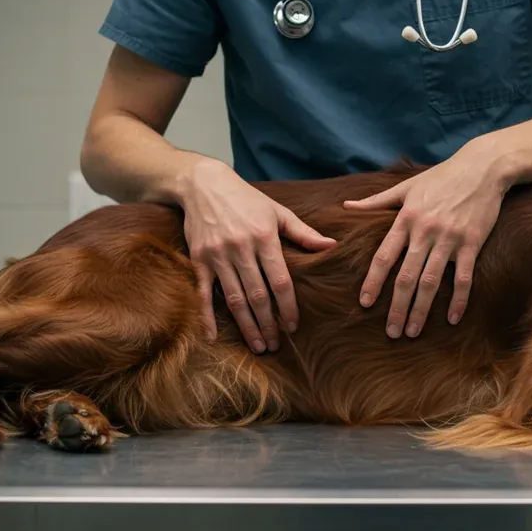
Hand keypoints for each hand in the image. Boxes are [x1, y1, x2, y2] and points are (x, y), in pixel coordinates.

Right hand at [179, 160, 335, 352]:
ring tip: (257, 346)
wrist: (203, 184)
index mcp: (264, 237)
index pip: (281, 281)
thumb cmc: (246, 199)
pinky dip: (207, 317)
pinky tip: (213, 337)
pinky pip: (203, 293)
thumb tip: (332, 246)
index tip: (293, 326)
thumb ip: (304, 232)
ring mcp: (218, 256)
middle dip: (268, 324)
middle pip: (258, 296)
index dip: (288, 307)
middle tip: (275, 346)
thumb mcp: (277, 211)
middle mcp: (241, 248)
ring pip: (234, 299)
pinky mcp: (199, 260)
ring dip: (246, 326)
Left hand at [343, 141, 508, 338]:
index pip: (384, 256)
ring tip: (414, 332)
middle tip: (391, 333)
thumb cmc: (441, 177)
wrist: (482, 168)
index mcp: (406, 218)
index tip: (365, 303)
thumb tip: (346, 205)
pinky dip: (458, 300)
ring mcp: (450, 238)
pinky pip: (464, 277)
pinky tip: (452, 319)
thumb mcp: (406, 186)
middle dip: (397, 307)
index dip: (373, 281)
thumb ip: (376, 201)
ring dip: (422, 310)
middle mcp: (425, 230)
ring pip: (432, 281)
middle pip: (406, 276)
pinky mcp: (472, 242)